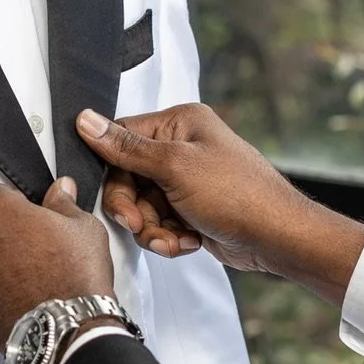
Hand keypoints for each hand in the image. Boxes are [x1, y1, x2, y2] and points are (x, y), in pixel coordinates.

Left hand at [0, 176, 115, 348]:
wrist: (68, 328)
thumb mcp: (84, 227)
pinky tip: (17, 297)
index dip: (17, 205)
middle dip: (1, 233)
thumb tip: (61, 190)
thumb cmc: (75, 276)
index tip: (32, 217)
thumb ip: (64, 203)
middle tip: (33, 248)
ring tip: (26, 276)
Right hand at [75, 106, 363, 304]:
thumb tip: (86, 120)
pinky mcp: (191, 208)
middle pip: (128, 178)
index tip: (118, 200)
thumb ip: (127, 147)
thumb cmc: (239, 195)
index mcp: (179, 123)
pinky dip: (167, 237)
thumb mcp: (175, 167)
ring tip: (172, 239)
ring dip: (152, 229)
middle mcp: (182, 147)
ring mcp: (187, 179)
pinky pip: (159, 222)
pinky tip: (187, 242)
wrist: (277, 237)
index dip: (114, 173)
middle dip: (134, 210)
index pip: (122, 139)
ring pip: (142, 206)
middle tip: (141, 226)